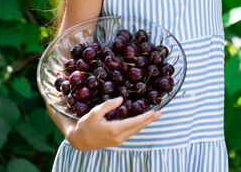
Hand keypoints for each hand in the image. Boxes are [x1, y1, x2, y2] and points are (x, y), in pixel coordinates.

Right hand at [46, 97, 162, 150]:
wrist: (79, 141)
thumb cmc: (85, 125)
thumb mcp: (95, 112)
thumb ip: (108, 105)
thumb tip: (121, 99)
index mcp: (115, 129)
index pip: (135, 122)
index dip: (146, 117)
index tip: (155, 111)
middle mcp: (120, 137)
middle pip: (138, 127)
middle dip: (150, 120)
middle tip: (161, 113)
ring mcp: (119, 140)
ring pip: (135, 130)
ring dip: (145, 123)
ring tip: (154, 116)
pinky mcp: (117, 141)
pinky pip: (131, 132)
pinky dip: (138, 125)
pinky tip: (141, 121)